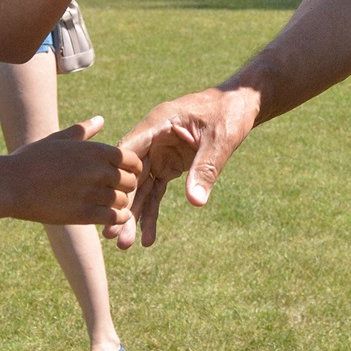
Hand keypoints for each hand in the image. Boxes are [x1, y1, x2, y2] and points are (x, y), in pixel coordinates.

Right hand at [0, 117, 141, 228]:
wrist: (10, 184)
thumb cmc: (32, 159)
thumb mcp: (58, 139)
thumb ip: (83, 131)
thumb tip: (100, 120)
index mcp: (94, 150)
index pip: (130, 159)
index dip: (132, 167)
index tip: (125, 172)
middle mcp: (97, 170)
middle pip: (130, 181)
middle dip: (128, 186)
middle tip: (120, 190)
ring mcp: (91, 193)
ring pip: (123, 200)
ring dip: (121, 203)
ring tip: (114, 204)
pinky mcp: (83, 215)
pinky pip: (113, 218)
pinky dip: (118, 218)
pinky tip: (113, 217)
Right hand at [105, 86, 256, 248]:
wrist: (240, 105)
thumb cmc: (229, 113)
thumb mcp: (220, 140)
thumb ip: (204, 169)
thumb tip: (195, 202)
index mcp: (158, 122)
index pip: (128, 151)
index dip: (119, 179)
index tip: (111, 209)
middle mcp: (152, 137)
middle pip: (131, 174)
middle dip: (123, 205)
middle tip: (113, 237)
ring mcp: (159, 151)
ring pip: (141, 186)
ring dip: (134, 214)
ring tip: (125, 245)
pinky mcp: (169, 163)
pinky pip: (156, 190)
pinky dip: (152, 212)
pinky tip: (147, 237)